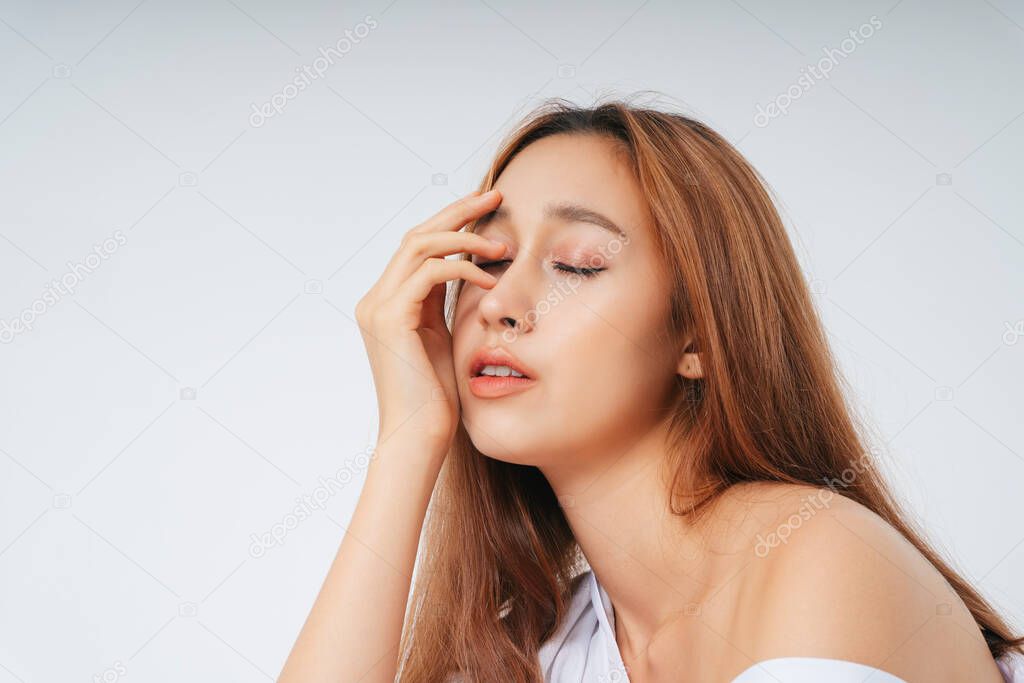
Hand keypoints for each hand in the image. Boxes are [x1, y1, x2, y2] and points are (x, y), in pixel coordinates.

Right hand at [354, 189, 505, 459]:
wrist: (420, 436)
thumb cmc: (438, 397)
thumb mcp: (444, 338)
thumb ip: (445, 304)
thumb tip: (473, 272)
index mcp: (388, 302)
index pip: (418, 246)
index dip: (452, 221)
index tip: (487, 207)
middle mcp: (376, 299)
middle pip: (417, 234)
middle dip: (458, 212)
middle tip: (496, 196)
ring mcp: (378, 307)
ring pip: (420, 245)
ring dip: (465, 237)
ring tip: (503, 243)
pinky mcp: (390, 318)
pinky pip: (430, 273)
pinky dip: (463, 268)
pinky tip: (492, 279)